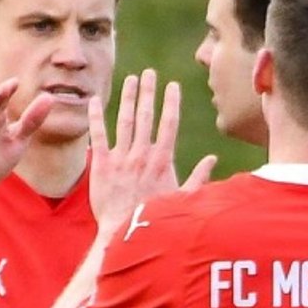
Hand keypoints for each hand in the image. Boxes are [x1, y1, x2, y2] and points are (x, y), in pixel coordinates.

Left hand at [87, 69, 214, 231]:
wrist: (123, 234)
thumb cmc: (154, 219)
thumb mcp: (181, 199)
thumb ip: (197, 177)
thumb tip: (212, 159)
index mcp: (162, 160)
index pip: (169, 123)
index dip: (171, 102)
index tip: (172, 85)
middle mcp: (142, 154)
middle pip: (147, 115)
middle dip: (149, 91)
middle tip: (149, 73)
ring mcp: (121, 157)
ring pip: (125, 120)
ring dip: (128, 97)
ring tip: (130, 79)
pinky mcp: (100, 164)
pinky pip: (98, 135)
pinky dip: (96, 116)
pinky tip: (94, 100)